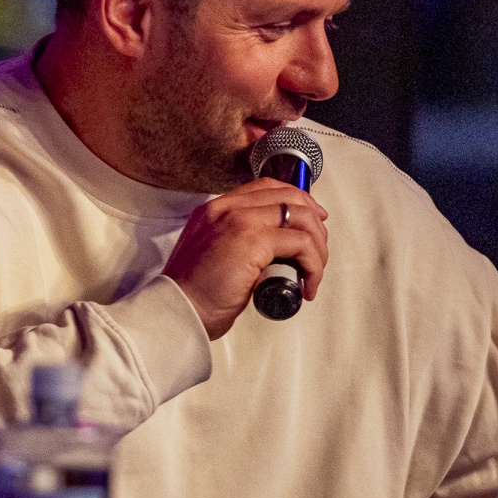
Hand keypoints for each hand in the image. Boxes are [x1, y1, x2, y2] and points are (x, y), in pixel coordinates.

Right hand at [163, 178, 327, 339]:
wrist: (178, 310)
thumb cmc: (194, 294)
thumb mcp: (212, 255)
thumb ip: (236, 243)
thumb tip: (274, 253)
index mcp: (214, 209)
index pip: (265, 188)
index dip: (296, 200)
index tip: (312, 220)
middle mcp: (226, 207)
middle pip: (289, 196)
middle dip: (314, 223)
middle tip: (319, 251)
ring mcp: (240, 220)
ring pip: (301, 218)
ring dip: (317, 247)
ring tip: (312, 274)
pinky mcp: (253, 240)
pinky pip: (301, 243)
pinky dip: (313, 264)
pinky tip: (307, 284)